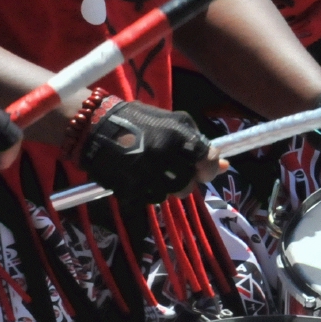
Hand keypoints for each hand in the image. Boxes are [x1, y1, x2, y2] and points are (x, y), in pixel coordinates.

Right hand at [77, 99, 216, 205]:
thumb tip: (226, 165)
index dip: (208, 167)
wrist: (94, 126)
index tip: (201, 167)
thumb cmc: (138, 121)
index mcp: (179, 135)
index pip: (209, 160)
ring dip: (163, 186)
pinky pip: (147, 200)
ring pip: (168, 194)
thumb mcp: (172, 123)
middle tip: (169, 169)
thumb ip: (197, 143)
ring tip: (149, 169)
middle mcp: (165, 155)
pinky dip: (144, 192)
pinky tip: (136, 177)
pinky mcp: (128, 189)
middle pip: (189, 184)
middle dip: (183, 180)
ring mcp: (146, 174)